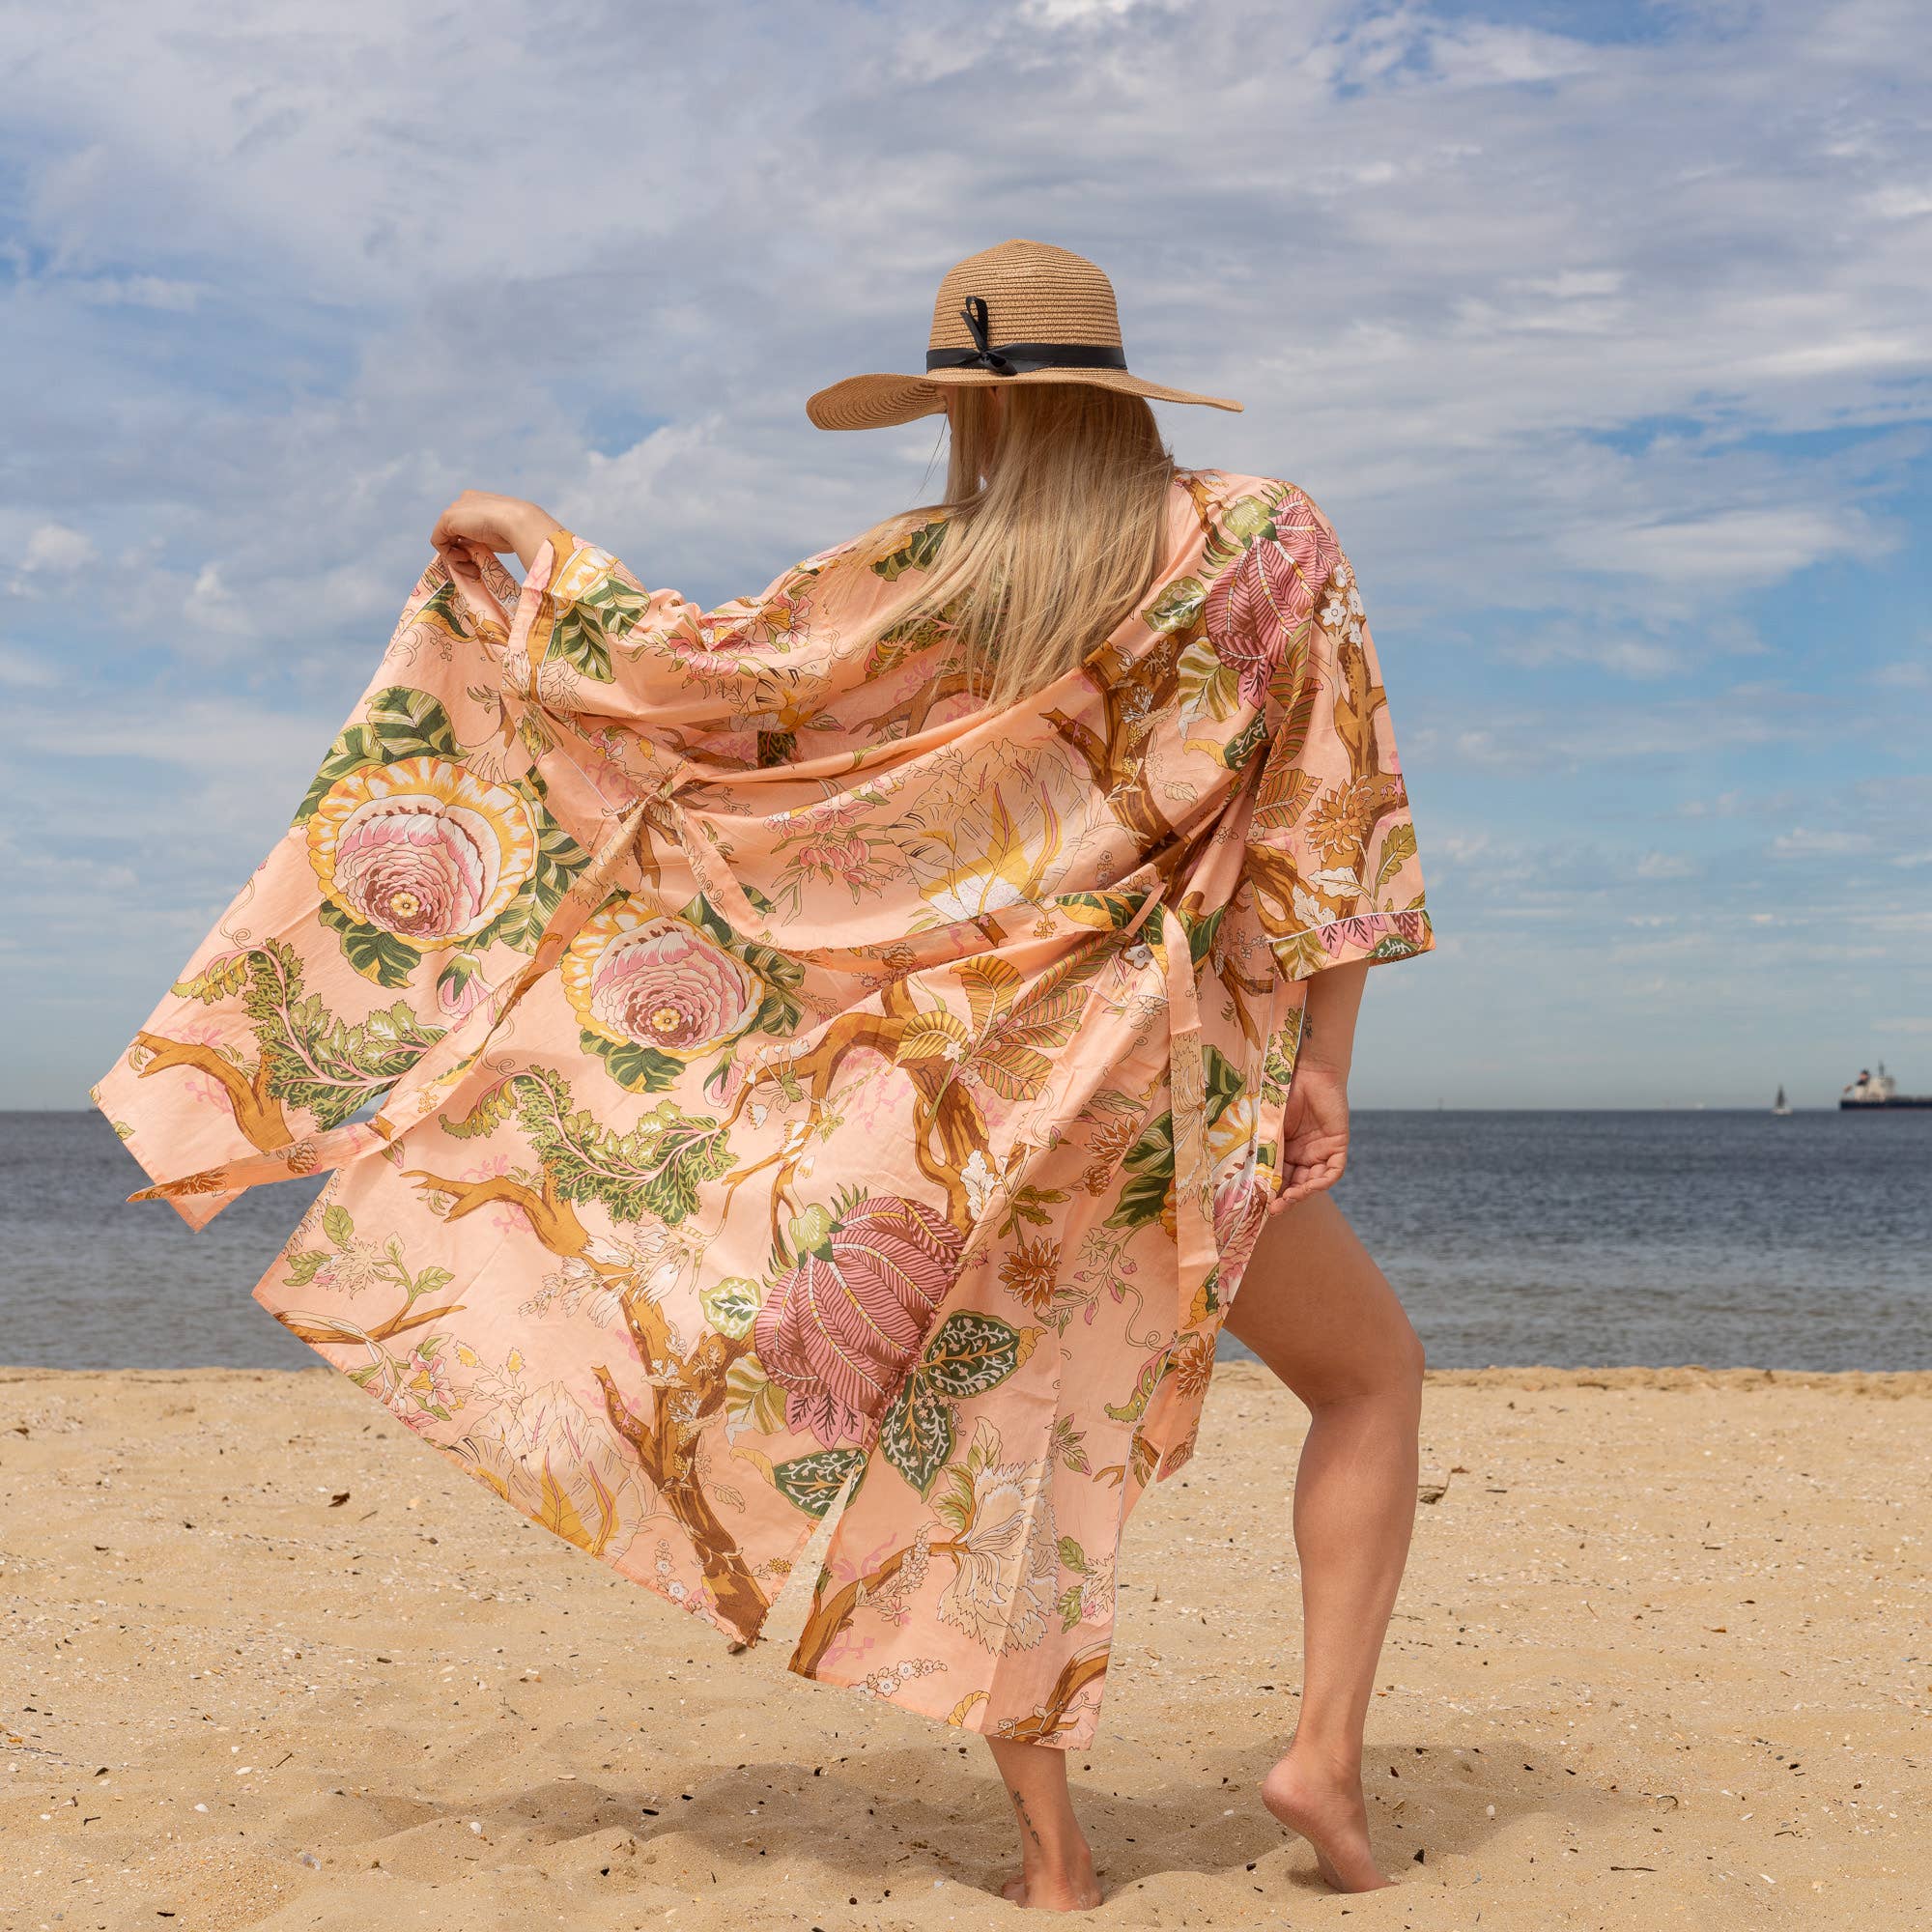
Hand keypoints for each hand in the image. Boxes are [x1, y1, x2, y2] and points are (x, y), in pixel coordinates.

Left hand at [429, 490, 555, 573]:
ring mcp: (454, 508)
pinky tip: (465, 560)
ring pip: (445, 539)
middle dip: (461, 553)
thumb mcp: (499, 534)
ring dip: (456, 559)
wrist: (519, 522)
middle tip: (475, 569)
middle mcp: (464, 501)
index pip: (464, 526)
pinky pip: (438, 541)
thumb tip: (475, 553)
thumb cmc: (518, 531)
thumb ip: (484, 538)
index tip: (479, 562)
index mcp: (478, 502)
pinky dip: (448, 555)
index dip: (468, 547)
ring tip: (472, 569)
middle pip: (453, 533)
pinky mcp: (447, 518)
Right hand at [1269, 1061, 1349, 1211]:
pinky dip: (1323, 1181)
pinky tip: (1310, 1187)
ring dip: (1302, 1193)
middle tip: (1273, 1209)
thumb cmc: (1282, 1091)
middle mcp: (1303, 1153)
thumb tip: (1246, 1175)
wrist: (1307, 1069)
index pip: (1279, 1177)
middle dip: (1286, 1198)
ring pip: (1314, 1181)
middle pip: (1296, 1183)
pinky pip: (1333, 1170)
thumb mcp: (1267, 1125)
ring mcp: (1320, 1150)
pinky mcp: (1337, 1143)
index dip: (1270, 1192)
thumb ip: (1262, 1148)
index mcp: (1285, 1149)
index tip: (1258, 1204)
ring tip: (1288, 1200)